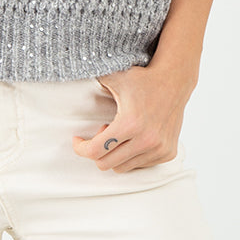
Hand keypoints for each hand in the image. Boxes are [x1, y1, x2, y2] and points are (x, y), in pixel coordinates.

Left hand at [72, 63, 193, 173]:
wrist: (174, 81)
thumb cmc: (141, 78)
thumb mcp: (113, 77)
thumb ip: (90, 77)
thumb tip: (66, 72)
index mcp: (129, 123)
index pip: (95, 151)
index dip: (81, 148)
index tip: (77, 140)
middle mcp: (146, 140)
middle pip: (106, 164)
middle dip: (97, 151)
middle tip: (103, 132)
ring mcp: (159, 149)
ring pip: (122, 167)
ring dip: (115, 153)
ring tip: (121, 133)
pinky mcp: (168, 153)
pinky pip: (140, 165)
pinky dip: (132, 156)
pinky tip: (134, 138)